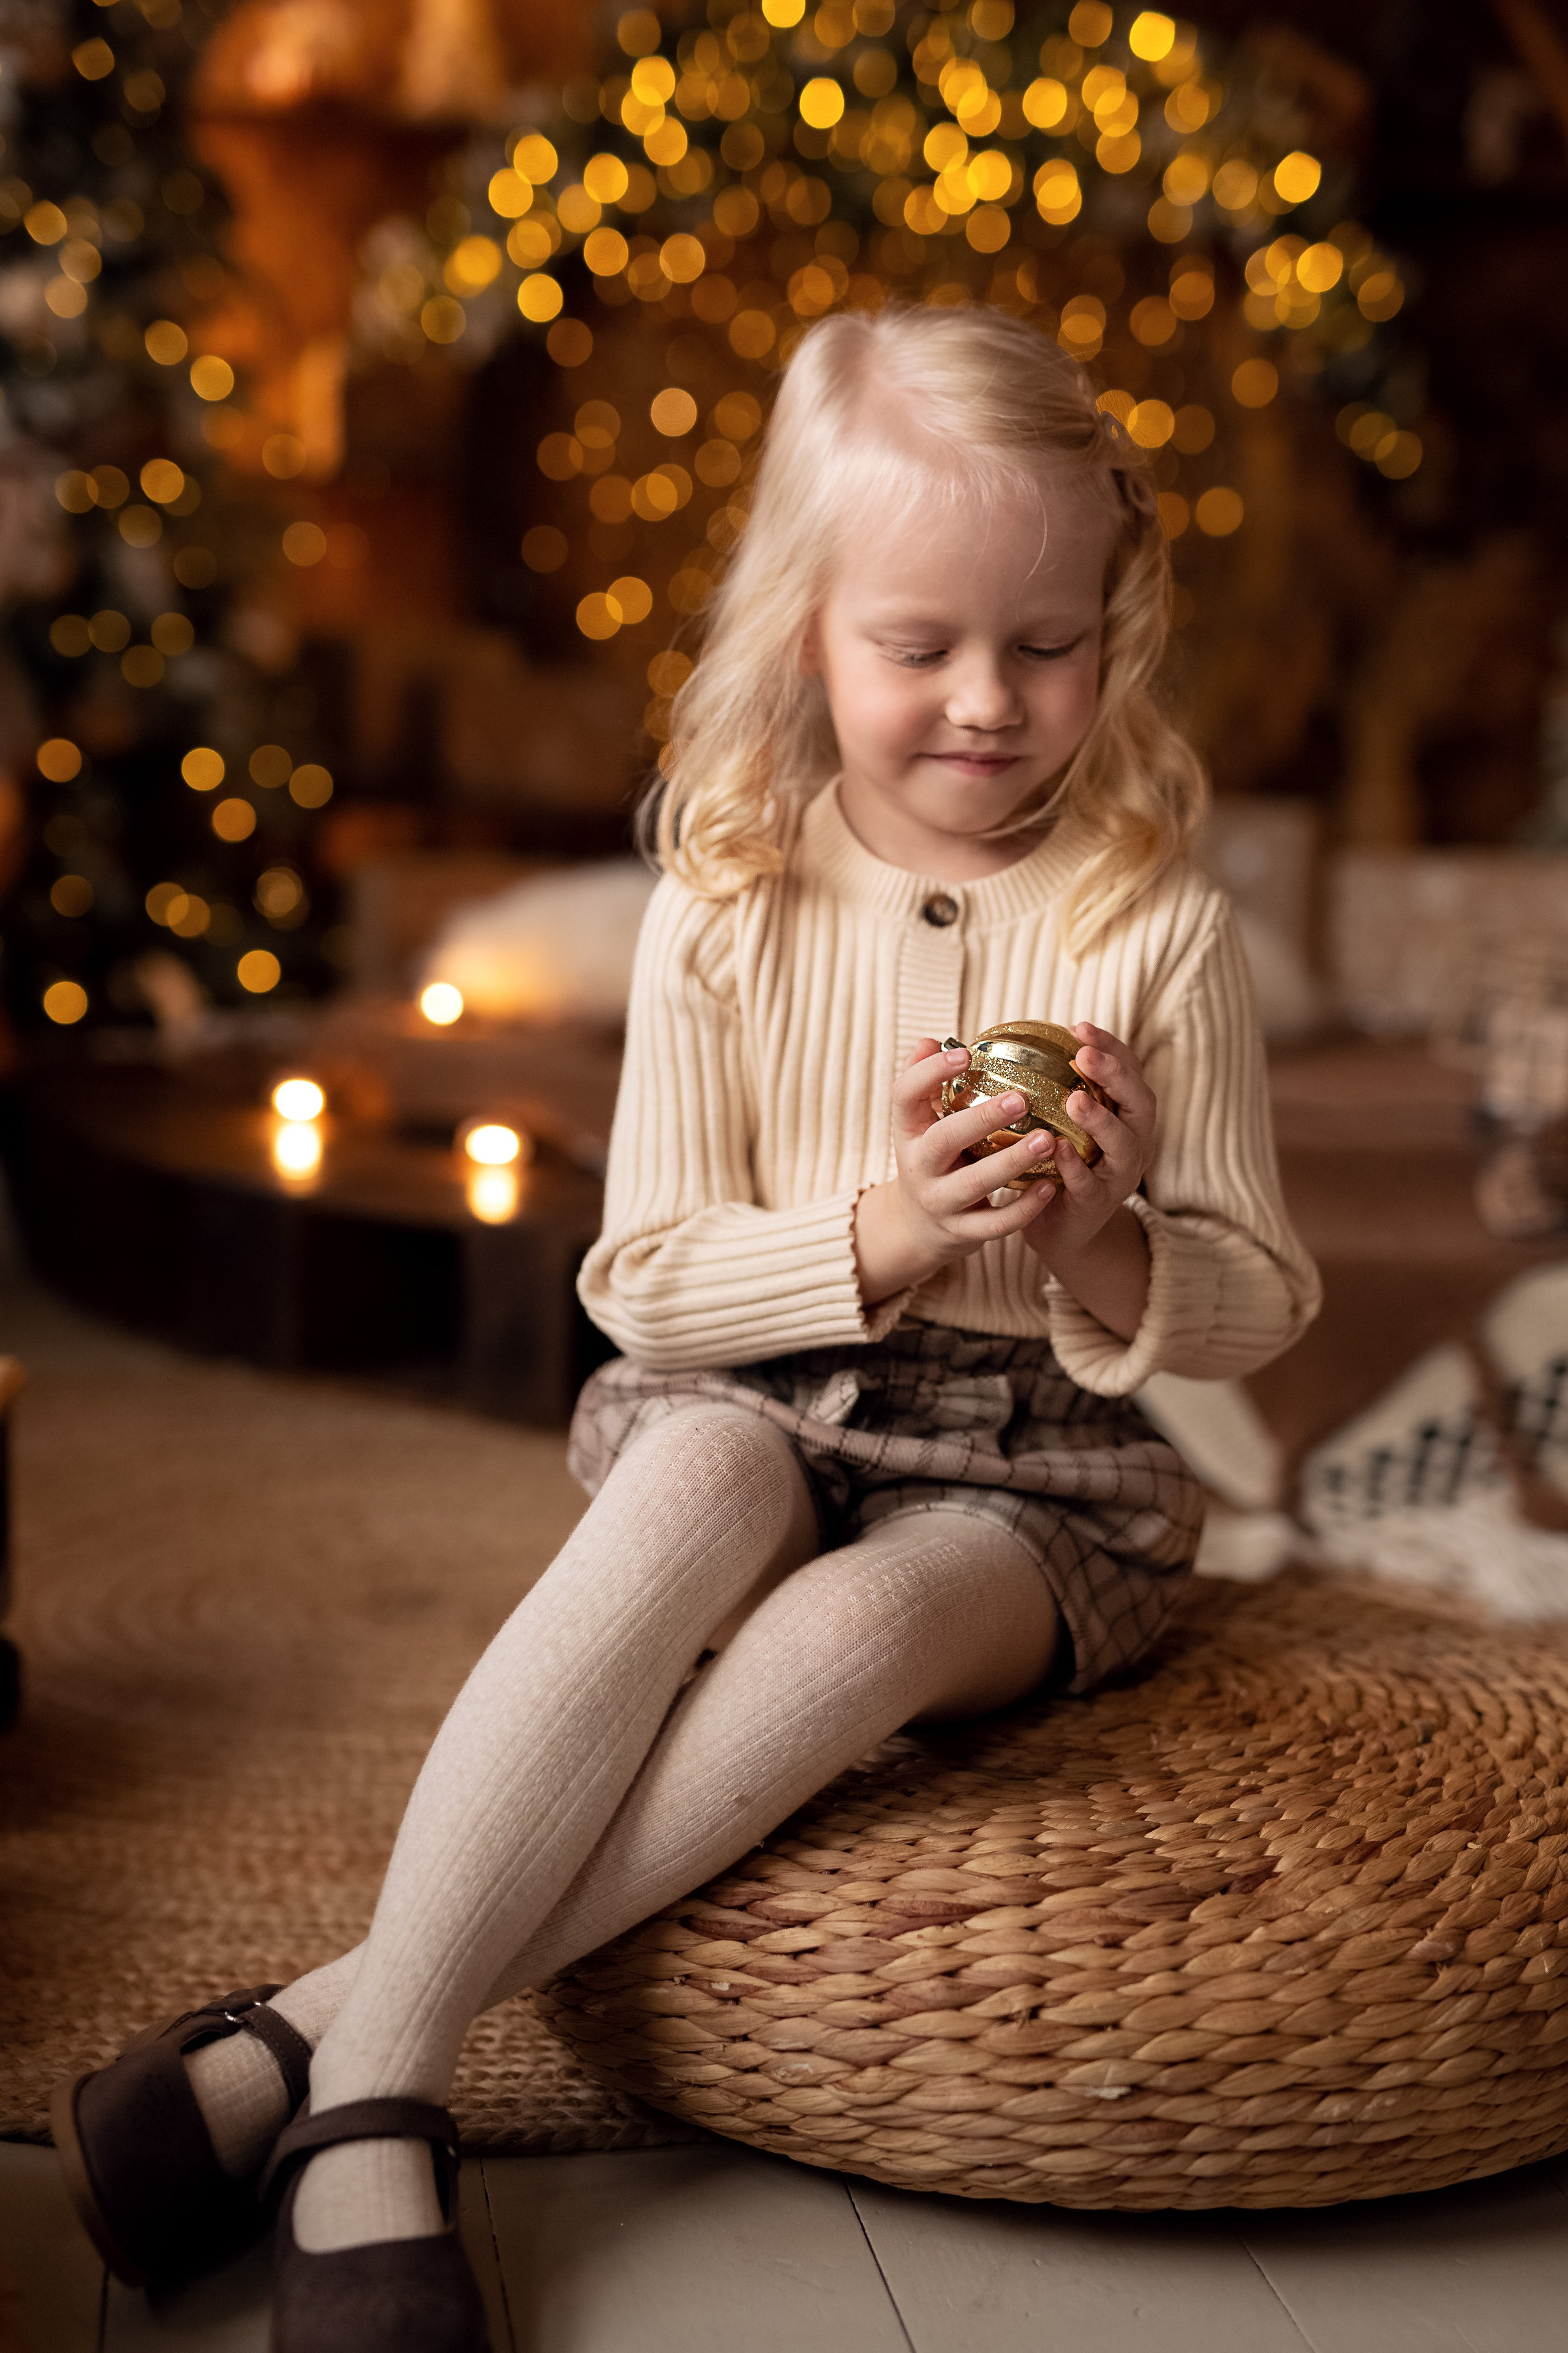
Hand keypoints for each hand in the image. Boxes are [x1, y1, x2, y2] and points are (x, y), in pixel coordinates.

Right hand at [852, 1037, 1054, 1304]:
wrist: (918, 1227)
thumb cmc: (934, 1158)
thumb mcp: (921, 1124)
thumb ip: (926, 1085)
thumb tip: (930, 1040)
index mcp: (908, 1131)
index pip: (904, 1096)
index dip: (928, 1073)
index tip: (964, 1053)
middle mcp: (917, 1166)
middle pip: (942, 1141)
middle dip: (981, 1119)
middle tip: (1021, 1098)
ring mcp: (938, 1202)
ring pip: (974, 1184)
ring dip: (1012, 1162)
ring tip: (1048, 1139)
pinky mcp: (961, 1232)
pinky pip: (995, 1224)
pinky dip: (1023, 1208)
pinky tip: (1050, 1186)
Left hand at [1021, 1024, 1154, 1339]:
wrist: (1063, 1230)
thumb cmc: (1057, 1164)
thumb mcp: (1063, 1122)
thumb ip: (1054, 1088)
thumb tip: (1015, 1040)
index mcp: (1126, 1116)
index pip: (1130, 1072)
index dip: (1111, 1048)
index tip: (1080, 1027)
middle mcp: (1133, 1142)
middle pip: (1140, 1103)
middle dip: (1115, 1075)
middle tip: (1083, 1056)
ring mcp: (1119, 1176)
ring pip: (1123, 1144)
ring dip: (1101, 1120)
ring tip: (1075, 1100)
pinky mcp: (1097, 1205)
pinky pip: (1090, 1184)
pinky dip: (1075, 1166)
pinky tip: (1057, 1148)